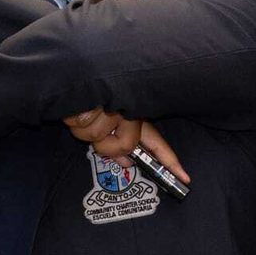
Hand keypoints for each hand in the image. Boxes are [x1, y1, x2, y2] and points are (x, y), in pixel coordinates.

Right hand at [63, 110, 188, 181]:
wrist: (70, 77)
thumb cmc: (89, 99)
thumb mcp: (106, 123)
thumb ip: (118, 144)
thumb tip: (126, 162)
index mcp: (134, 113)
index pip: (155, 140)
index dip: (168, 160)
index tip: (184, 178)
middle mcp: (126, 108)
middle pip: (125, 145)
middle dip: (111, 147)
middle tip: (102, 132)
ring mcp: (110, 104)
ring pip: (100, 140)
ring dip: (87, 132)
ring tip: (84, 114)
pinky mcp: (93, 100)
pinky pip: (83, 129)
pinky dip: (75, 124)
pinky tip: (77, 108)